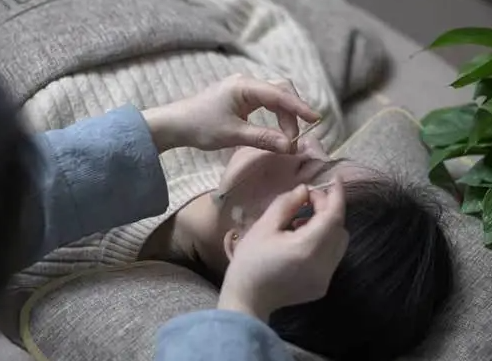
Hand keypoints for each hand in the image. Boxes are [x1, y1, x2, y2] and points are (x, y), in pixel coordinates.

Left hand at [141, 74, 319, 152]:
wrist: (175, 124)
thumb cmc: (200, 127)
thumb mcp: (233, 135)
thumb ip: (263, 139)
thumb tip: (290, 146)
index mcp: (244, 86)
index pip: (279, 94)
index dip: (299, 108)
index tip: (316, 120)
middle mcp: (247, 83)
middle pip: (281, 91)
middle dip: (293, 114)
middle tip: (295, 139)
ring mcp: (245, 89)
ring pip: (276, 97)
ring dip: (285, 117)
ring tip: (286, 140)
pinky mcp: (242, 98)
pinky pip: (267, 103)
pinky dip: (276, 116)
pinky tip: (279, 131)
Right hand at [217, 178, 348, 321]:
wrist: (246, 299)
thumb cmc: (250, 261)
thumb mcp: (264, 227)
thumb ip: (287, 204)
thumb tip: (305, 190)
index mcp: (307, 248)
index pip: (333, 216)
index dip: (337, 196)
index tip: (336, 179)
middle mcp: (322, 265)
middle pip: (340, 229)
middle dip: (328, 210)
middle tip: (306, 202)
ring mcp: (325, 278)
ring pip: (339, 244)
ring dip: (327, 227)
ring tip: (301, 223)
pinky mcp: (322, 286)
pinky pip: (332, 257)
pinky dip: (323, 243)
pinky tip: (301, 242)